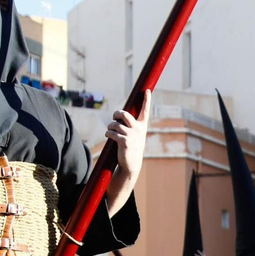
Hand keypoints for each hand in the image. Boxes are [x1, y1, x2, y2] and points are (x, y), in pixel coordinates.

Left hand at [105, 90, 150, 214]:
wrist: (131, 164)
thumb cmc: (131, 148)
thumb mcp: (134, 136)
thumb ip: (129, 125)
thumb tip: (118, 115)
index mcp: (142, 126)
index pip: (145, 111)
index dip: (146, 100)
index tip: (147, 90)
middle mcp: (138, 129)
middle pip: (124, 114)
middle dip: (116, 114)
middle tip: (114, 117)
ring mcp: (132, 135)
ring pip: (115, 124)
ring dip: (110, 127)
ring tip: (110, 131)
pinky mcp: (124, 141)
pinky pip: (112, 133)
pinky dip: (108, 134)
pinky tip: (108, 136)